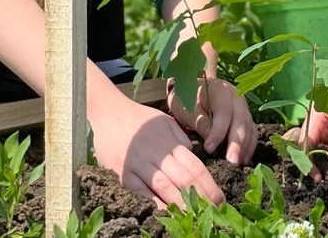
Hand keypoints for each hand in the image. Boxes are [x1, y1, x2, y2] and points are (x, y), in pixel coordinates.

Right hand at [88, 91, 224, 207]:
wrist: (108, 112)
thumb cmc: (139, 119)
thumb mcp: (165, 122)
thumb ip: (180, 140)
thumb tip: (195, 157)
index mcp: (171, 142)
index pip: (196, 167)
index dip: (210, 186)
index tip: (219, 199)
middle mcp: (158, 153)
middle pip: (184, 180)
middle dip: (201, 198)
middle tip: (213, 212)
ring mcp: (139, 164)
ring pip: (165, 187)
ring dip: (182, 204)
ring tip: (195, 215)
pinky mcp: (123, 174)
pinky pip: (141, 192)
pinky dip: (154, 204)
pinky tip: (166, 213)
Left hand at [168, 77, 257, 165]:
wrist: (191, 89)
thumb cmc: (187, 98)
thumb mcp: (188, 109)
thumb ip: (201, 123)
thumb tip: (212, 144)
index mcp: (221, 90)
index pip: (224, 112)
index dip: (218, 132)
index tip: (209, 148)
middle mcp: (237, 97)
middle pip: (241, 120)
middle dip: (237, 143)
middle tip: (232, 161)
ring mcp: (243, 107)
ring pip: (249, 127)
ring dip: (245, 147)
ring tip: (238, 164)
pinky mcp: (245, 117)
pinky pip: (252, 131)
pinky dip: (249, 146)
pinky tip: (243, 159)